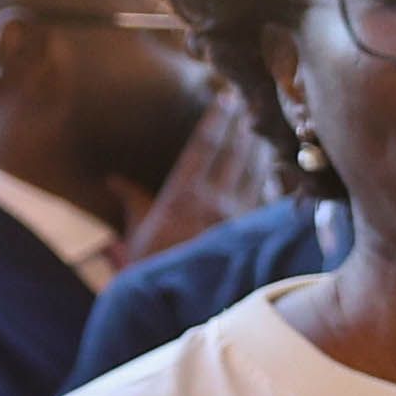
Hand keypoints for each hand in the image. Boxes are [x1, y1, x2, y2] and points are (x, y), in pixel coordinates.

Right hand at [110, 83, 279, 268]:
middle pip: (236, 152)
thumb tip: (113, 179)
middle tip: (254, 99)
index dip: (216, 118)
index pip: (203, 146)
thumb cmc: (151, 264)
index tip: (225, 96)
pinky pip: (268, 196)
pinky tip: (282, 163)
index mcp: (182, 193)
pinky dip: (275, 178)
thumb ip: (132, 199)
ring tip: (271, 124)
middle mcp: (214, 199)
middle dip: (244, 124)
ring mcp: (238, 215)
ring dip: (263, 146)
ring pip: (258, 171)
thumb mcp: (137, 229)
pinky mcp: (253, 230)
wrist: (176, 298)